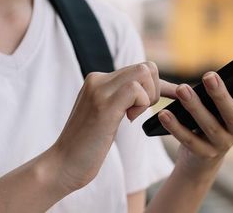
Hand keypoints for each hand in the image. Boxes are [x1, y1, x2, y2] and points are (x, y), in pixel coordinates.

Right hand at [49, 62, 163, 192]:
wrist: (63, 164)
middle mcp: (98, 80)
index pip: (139, 69)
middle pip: (146, 67)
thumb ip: (122, 98)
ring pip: (144, 72)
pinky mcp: (104, 106)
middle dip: (155, 90)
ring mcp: (99, 90)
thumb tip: (151, 90)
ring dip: (149, 97)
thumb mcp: (107, 114)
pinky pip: (136, 90)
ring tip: (132, 116)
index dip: (158, 85)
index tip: (169, 99)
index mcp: (98, 80)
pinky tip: (128, 119)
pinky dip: (142, 104)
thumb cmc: (88, 145)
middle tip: (139, 112)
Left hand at [158, 64, 232, 173]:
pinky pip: (188, 140)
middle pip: (231, 114)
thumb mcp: (222, 109)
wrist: (201, 161)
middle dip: (220, 95)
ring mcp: (222, 144)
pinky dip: (176, 127)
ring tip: (181, 89)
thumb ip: (223, 94)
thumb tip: (213, 75)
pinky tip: (164, 113)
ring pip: (208, 126)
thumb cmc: (213, 122)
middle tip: (208, 76)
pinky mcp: (204, 154)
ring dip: (194, 107)